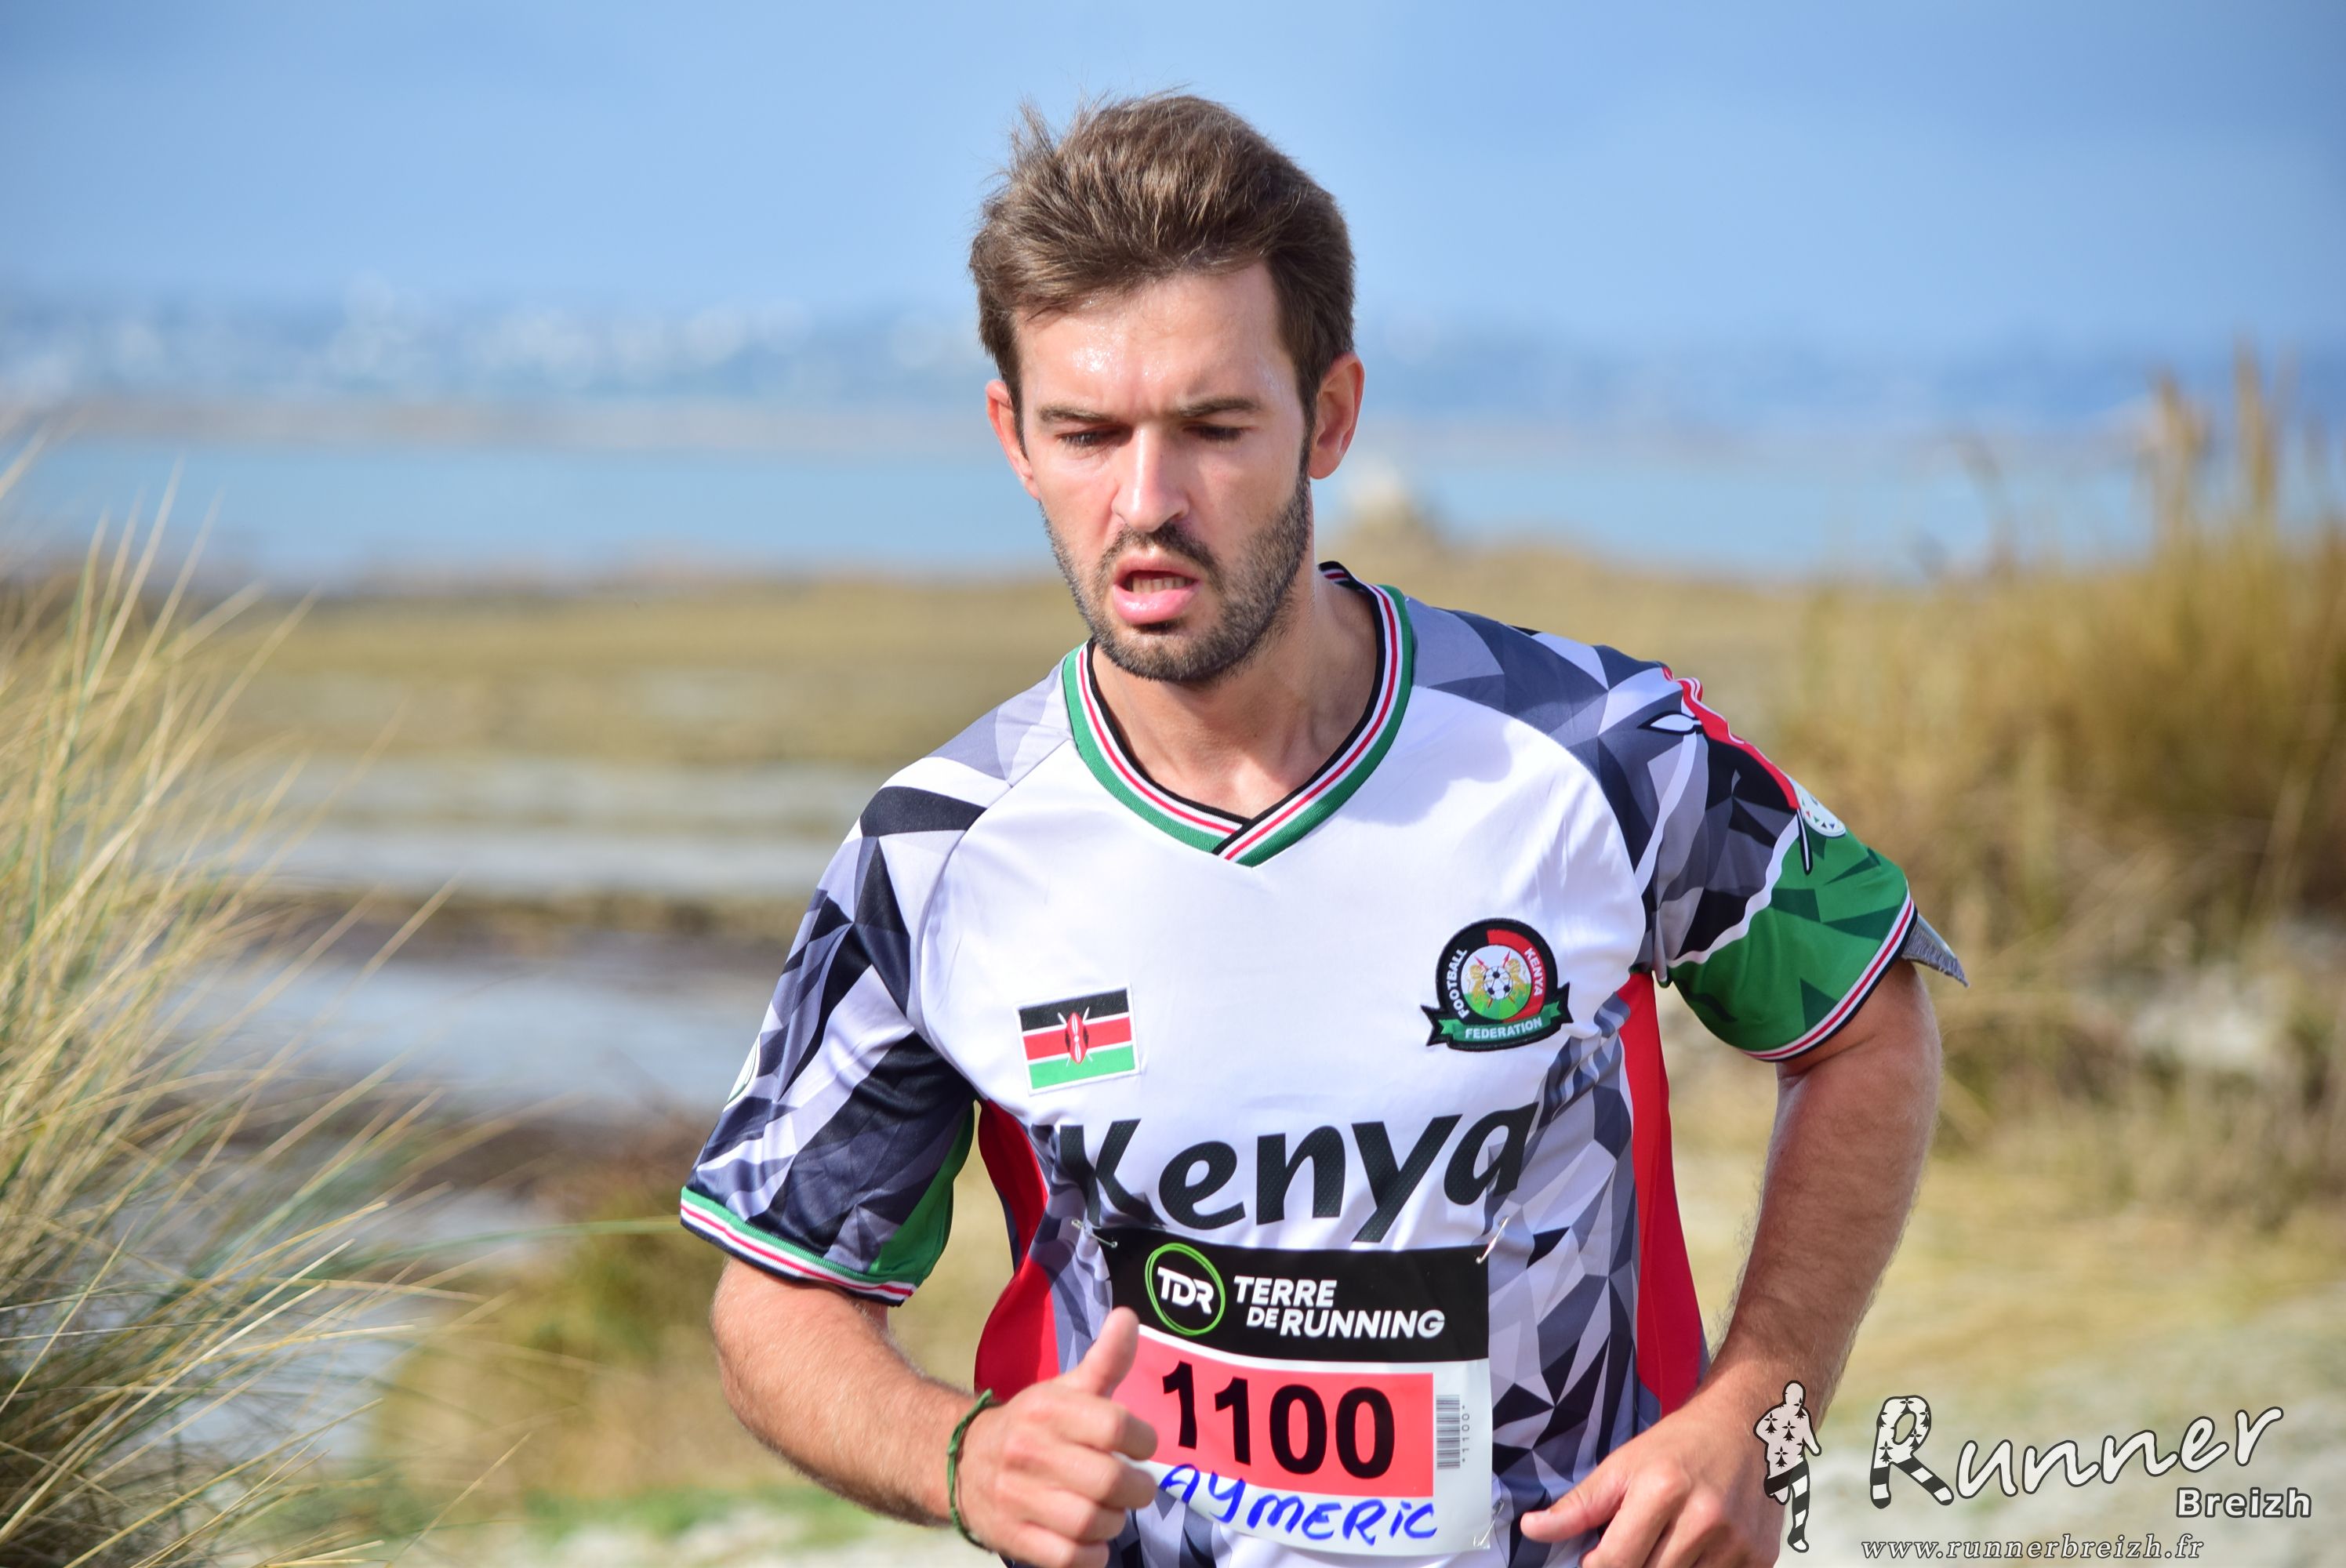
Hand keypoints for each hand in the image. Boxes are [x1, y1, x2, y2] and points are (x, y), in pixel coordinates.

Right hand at [956, 1306, 1160, 1567]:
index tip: (1140, 1445)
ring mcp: (1017, 1497)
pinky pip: (1069, 1557)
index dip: (1142, 1439)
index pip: (1115, 1426)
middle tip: (1136, 1486)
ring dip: (1115, 1522)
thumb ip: (1104, 1359)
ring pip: (1093, 1522)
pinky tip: (1092, 1539)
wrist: (958, 1461)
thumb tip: (1129, 1318)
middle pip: (1110, 1481)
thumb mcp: (1064, 1389)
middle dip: (1138, 1489)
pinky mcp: (1012, 1537)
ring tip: (1112, 1511)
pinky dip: (1092, 1554)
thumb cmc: (1032, 1426)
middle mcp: (1029, 1450)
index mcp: (1047, 1409)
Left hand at [1519, 1388, 1780, 1566]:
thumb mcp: (1623, 1464)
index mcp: (1662, 1490)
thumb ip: (1580, 1505)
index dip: (1596, 1566)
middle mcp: (1704, 1519)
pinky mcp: (1761, 1559)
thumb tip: (1532, 1530)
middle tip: (1632, 1547)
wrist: (1749, 1426)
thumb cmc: (1680, 1445)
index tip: (1594, 1559)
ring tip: (1663, 1545)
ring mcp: (1736, 1543)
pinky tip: (1694, 1551)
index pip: (1615, 1561)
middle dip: (1632, 1567)